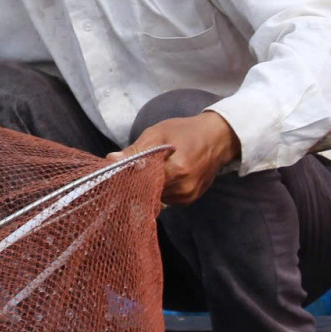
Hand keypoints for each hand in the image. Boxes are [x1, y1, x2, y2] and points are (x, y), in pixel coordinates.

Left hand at [110, 110, 239, 204]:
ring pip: (155, 197)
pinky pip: (166, 198)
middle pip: (147, 193)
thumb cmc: (187, 131)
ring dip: (149, 186)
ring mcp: (187, 197)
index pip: (140, 183)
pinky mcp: (190, 199)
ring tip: (155, 168)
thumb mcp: (158, 134)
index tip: (121, 170)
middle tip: (136, 167)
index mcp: (175, 171)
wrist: (218, 138)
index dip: (128, 177)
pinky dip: (161, 188)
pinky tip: (165, 174)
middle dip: (137, 182)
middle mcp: (183, 189)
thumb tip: (111, 160)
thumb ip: (136, 150)